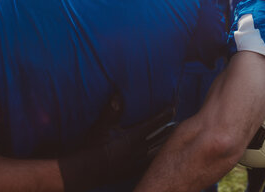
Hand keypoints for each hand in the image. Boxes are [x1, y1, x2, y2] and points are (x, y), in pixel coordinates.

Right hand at [58, 92, 175, 190]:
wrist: (85, 172)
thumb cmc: (91, 148)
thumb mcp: (101, 126)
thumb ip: (112, 110)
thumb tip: (118, 92)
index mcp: (132, 138)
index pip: (153, 124)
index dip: (164, 115)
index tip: (173, 108)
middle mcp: (138, 151)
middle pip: (159, 137)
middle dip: (169, 128)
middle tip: (179, 121)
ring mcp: (137, 163)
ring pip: (158, 150)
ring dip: (165, 142)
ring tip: (174, 136)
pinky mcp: (133, 172)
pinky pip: (151, 163)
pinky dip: (158, 155)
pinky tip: (160, 155)